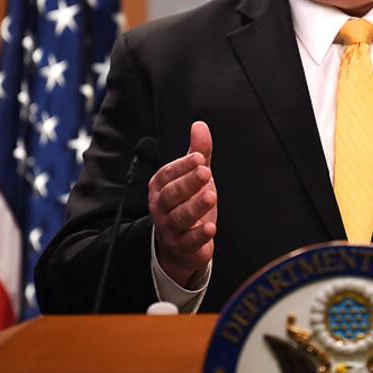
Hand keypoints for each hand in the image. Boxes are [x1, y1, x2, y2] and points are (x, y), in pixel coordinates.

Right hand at [148, 121, 216, 285]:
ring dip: (195, 207)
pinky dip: (198, 235)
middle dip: (188, 183)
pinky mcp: (181, 246)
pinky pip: (188, 241)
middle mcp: (161, 206)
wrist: (179, 245)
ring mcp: (169, 228)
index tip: (199, 158)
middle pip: (172, 194)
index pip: (168, 174)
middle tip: (206, 172)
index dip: (183, 166)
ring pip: (179, 217)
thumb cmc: (185, 204)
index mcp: (161, 186)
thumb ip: (197, 152)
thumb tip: (199, 125)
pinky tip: (210, 228)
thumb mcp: (193, 176)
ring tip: (211, 196)